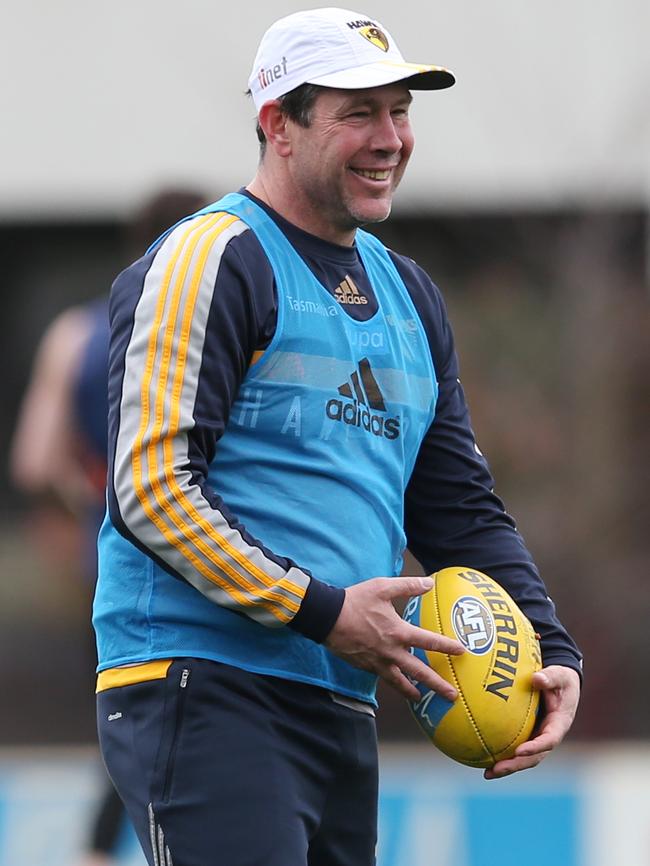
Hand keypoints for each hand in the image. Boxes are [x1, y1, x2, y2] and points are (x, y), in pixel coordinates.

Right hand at [324, 576, 463, 700]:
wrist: (327, 618)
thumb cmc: (356, 601)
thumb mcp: (383, 587)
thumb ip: (407, 586)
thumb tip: (429, 583)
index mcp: (398, 632)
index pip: (429, 642)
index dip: (447, 647)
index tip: (461, 652)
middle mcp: (391, 652)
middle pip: (419, 672)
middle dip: (437, 685)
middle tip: (452, 695)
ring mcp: (377, 662)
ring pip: (399, 682)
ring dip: (412, 691)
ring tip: (421, 699)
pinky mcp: (365, 666)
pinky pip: (382, 677)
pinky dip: (391, 682)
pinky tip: (394, 682)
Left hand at [484, 664, 580, 779]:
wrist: (562, 684)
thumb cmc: (561, 679)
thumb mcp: (560, 676)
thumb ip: (550, 677)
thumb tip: (536, 678)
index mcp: (559, 724)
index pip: (549, 740)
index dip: (536, 747)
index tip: (520, 751)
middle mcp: (548, 735)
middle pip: (533, 757)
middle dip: (516, 765)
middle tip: (496, 769)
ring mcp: (538, 738)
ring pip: (523, 757)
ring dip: (507, 766)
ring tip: (487, 773)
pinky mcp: (528, 735)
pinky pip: (515, 747)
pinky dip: (502, 754)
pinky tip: (482, 757)